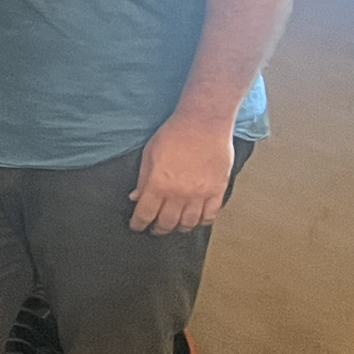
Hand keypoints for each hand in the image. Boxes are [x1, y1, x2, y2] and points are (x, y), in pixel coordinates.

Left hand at [130, 113, 234, 232]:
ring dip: (179, 228)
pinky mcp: (217, 191)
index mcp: (158, 185)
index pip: (145, 215)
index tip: (137, 226)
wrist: (203, 123)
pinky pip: (210, 215)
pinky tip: (196, 220)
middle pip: (166, 223)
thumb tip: (135, 197)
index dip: (138, 224)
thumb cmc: (174, 134)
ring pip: (188, 223)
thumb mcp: (149, 154)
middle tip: (155, 229)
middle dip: (158, 229)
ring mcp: (200, 194)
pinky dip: (202, 222)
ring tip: (175, 226)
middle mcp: (179, 194)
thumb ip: (143, 179)